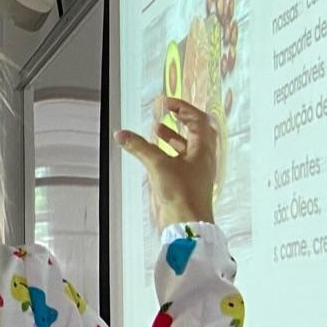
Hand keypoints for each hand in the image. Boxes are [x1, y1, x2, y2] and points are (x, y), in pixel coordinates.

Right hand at [118, 96, 217, 226]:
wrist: (187, 223)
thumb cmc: (184, 194)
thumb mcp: (158, 164)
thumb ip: (139, 147)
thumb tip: (123, 134)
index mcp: (204, 149)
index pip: (198, 120)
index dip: (182, 108)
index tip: (166, 102)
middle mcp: (202, 158)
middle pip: (196, 131)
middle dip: (180, 119)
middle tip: (166, 111)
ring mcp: (195, 171)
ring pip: (186, 146)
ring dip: (172, 136)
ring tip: (156, 129)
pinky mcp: (185, 182)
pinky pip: (177, 161)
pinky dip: (165, 152)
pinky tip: (152, 153)